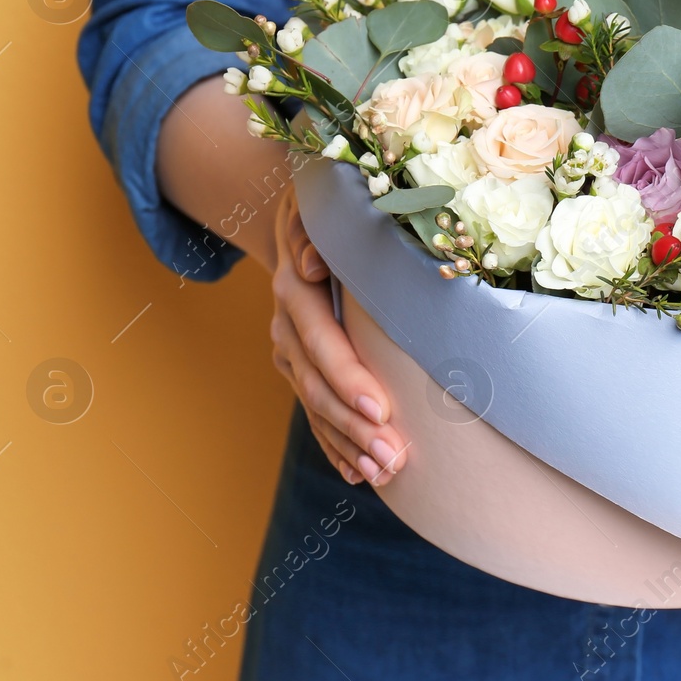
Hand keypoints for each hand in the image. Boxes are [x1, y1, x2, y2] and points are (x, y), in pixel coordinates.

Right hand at [270, 183, 406, 485]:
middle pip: (318, 385)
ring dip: (348, 444)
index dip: (347, 377)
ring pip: (317, 405)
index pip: (322, 342)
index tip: (380, 409)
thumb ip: (312, 230)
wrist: (298, 217)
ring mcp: (291, 351)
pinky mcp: (300, 368)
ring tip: (384, 474)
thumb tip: (307, 263)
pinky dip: (335, 445)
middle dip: (354, 426)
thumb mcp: (319, 205)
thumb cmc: (327, 207)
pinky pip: (316, 413)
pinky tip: (358, 475)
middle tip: (393, 458)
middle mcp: (287, 326)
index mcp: (294, 290)